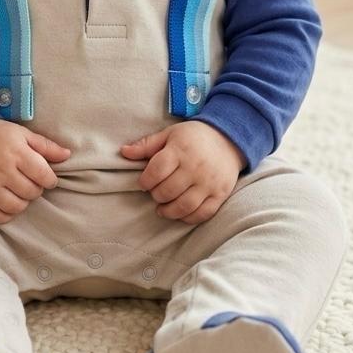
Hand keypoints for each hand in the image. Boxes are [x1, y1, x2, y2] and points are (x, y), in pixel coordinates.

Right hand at [0, 118, 70, 225]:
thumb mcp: (23, 134)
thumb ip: (46, 146)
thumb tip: (68, 155)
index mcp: (16, 153)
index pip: (44, 175)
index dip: (50, 179)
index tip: (46, 177)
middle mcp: (2, 170)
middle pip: (31, 193)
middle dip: (36, 189)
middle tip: (30, 182)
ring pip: (15, 207)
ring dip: (22, 202)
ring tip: (19, 191)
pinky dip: (5, 214)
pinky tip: (7, 202)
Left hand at [120, 121, 244, 224]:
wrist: (229, 139)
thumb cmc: (194, 137)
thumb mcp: (169, 134)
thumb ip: (146, 145)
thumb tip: (123, 152)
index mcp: (180, 150)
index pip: (156, 171)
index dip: (145, 181)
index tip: (144, 183)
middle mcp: (195, 167)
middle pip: (168, 191)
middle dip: (156, 195)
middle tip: (155, 193)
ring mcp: (209, 182)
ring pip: (184, 206)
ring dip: (169, 211)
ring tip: (163, 208)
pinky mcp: (220, 194)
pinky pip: (202, 213)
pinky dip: (188, 218)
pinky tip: (180, 213)